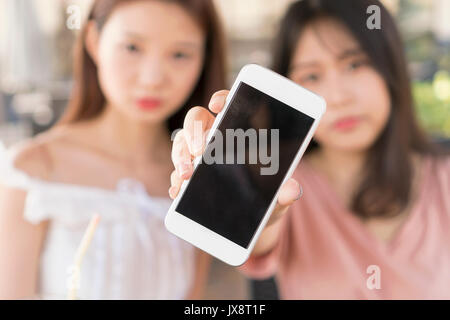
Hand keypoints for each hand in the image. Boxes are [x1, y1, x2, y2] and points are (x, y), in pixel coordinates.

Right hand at [169, 90, 302, 226]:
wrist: (251, 221)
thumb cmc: (266, 200)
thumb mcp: (277, 197)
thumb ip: (284, 193)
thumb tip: (293, 190)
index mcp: (239, 132)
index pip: (227, 104)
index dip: (221, 98)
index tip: (218, 104)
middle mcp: (214, 138)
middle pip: (195, 120)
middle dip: (194, 132)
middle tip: (200, 150)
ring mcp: (197, 157)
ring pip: (181, 145)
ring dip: (181, 158)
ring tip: (187, 175)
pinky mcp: (188, 178)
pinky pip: (176, 173)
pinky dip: (175, 182)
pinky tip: (178, 192)